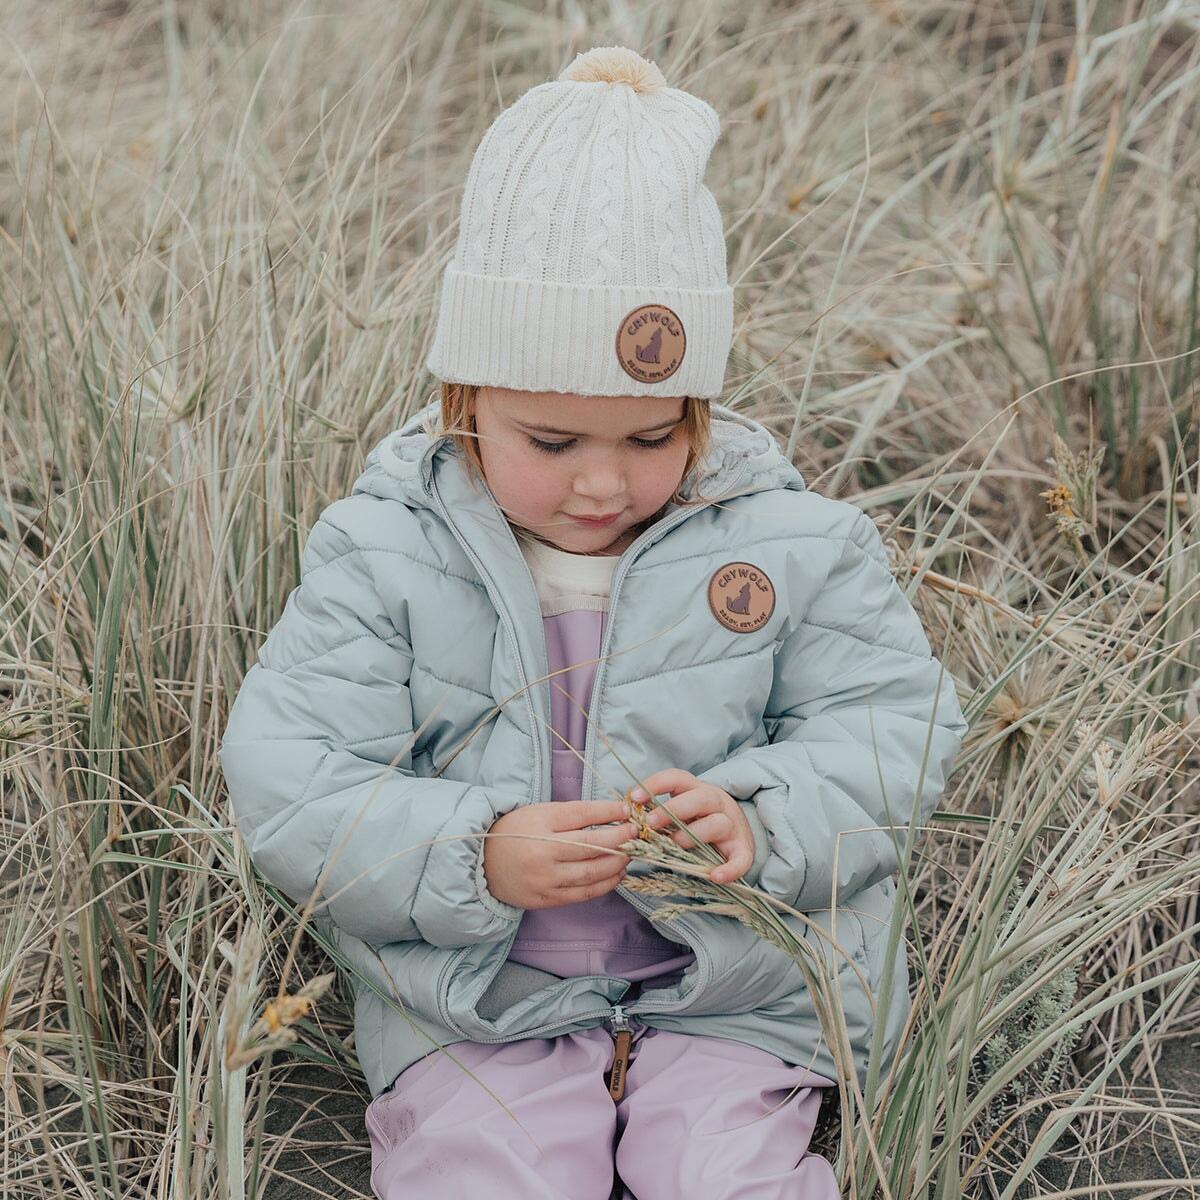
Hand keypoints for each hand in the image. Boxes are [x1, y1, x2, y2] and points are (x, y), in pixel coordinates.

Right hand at [482, 799, 638, 909]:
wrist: (482, 863)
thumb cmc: (515, 832)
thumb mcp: (539, 813)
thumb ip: (573, 815)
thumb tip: (613, 814)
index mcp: (540, 823)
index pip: (582, 814)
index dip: (609, 812)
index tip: (627, 810)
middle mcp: (543, 852)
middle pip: (592, 845)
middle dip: (620, 839)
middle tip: (636, 833)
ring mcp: (544, 879)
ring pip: (592, 873)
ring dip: (617, 863)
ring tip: (629, 854)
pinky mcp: (546, 899)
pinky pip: (583, 894)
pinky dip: (605, 884)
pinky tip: (616, 875)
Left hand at [632, 768, 755, 883]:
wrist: (739, 834)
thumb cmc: (700, 823)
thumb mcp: (682, 812)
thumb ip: (659, 814)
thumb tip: (627, 819)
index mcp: (698, 790)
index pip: (677, 778)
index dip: (656, 784)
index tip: (634, 797)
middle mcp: (718, 804)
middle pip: (700, 798)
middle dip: (672, 810)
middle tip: (650, 824)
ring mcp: (733, 827)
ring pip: (718, 823)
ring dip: (692, 836)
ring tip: (674, 847)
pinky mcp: (743, 850)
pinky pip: (740, 859)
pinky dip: (729, 869)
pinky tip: (714, 876)